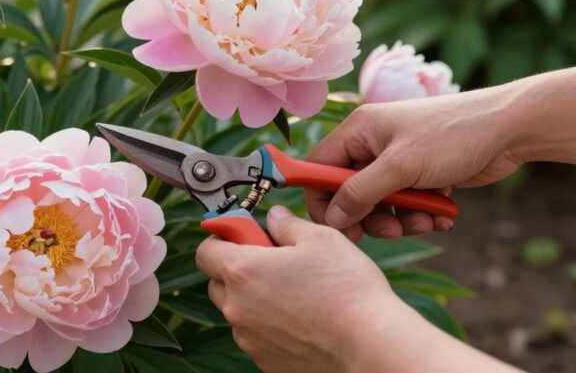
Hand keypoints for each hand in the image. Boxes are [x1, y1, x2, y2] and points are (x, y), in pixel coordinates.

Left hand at [195, 206, 399, 371]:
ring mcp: (249, 338)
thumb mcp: (320, 239)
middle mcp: (237, 307)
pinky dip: (269, 326)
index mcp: (242, 271)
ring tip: (294, 293)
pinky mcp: (265, 361)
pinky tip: (302, 319)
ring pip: (237, 312)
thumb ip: (287, 224)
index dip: (223, 238)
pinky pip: (256, 337)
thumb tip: (273, 218)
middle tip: (273, 263)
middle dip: (237, 269)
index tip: (244, 235)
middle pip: (217, 282)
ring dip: (253, 299)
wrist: (370, 344)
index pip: (205, 250)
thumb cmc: (347, 289)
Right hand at [306, 87, 523, 239]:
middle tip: (393, 230)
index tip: (340, 228)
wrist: (510, 128)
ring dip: (402, 219)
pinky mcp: (421, 174)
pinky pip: (407, 204)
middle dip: (371, 216)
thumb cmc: (451, 136)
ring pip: (381, 203)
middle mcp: (372, 144)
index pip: (319, 168)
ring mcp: (397, 160)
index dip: (323, 200)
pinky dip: (422, 214)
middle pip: (350, 192)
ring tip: (428, 220)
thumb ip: (360, 193)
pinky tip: (444, 216)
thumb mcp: (400, 167)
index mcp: (358, 131)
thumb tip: (333, 218)